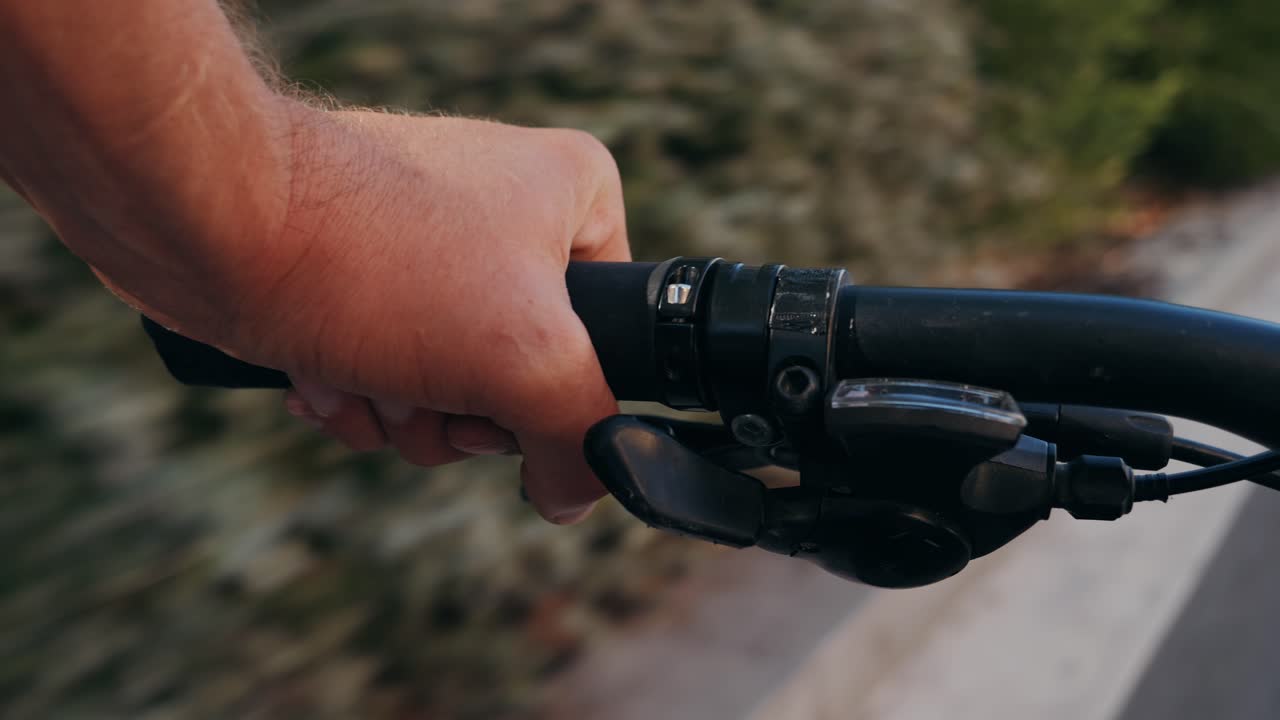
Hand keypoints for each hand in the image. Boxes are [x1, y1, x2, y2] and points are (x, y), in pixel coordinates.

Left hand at [125, 103, 629, 522]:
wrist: (212, 224)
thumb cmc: (379, 262)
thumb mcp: (527, 359)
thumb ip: (578, 438)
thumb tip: (575, 493)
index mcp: (570, 194)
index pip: (615, 331)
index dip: (560, 385)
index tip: (506, 387)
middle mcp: (504, 208)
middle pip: (522, 372)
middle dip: (460, 410)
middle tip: (427, 388)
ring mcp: (424, 242)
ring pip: (447, 384)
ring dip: (399, 411)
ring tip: (361, 370)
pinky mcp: (357, 273)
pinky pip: (384, 369)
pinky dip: (352, 391)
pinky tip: (316, 370)